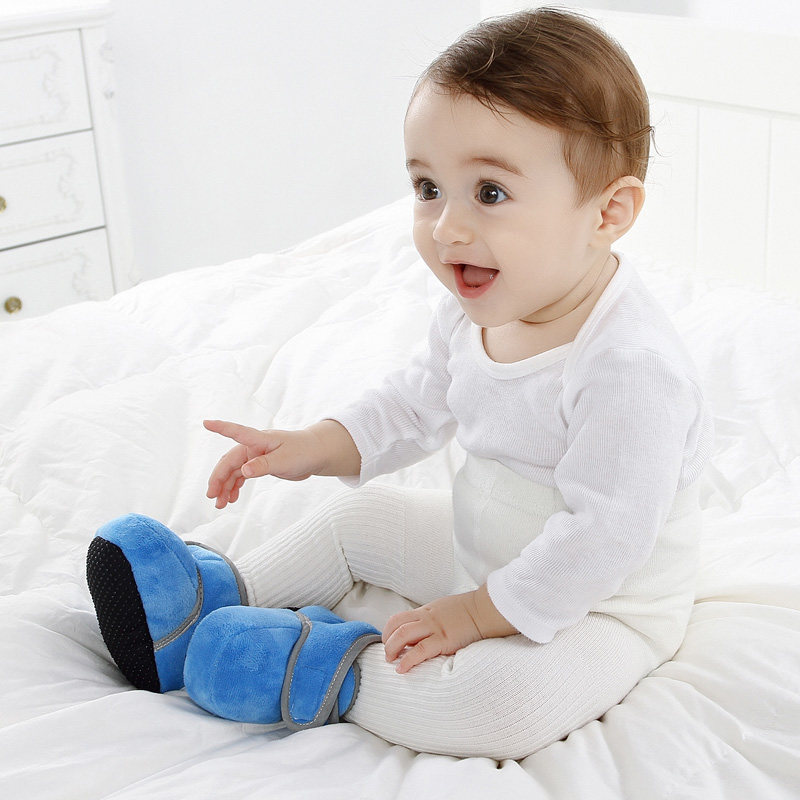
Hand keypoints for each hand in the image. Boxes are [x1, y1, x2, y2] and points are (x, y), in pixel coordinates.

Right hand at [204, 420, 326, 508]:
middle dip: (218, 478)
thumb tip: (244, 471)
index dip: (221, 428)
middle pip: (229, 461)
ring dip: (225, 486)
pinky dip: (235, 486)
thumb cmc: (303, 451)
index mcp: (259, 440)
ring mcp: (255, 456)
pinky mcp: (260, 465)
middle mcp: (254, 447)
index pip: (237, 432)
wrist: (316, 454)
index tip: (206, 423)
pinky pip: (242, 476)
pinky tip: (231, 498)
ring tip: (220, 503)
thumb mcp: (284, 460)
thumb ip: (263, 465)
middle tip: (212, 495)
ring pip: (234, 471)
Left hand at [382, 586, 517, 672]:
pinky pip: (420, 650)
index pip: (399, 618)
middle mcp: (426, 618)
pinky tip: (402, 669)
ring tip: (391, 661)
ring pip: (403, 635)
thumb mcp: (444, 610)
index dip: (388, 630)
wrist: (484, 611)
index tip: (388, 641)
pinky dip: (407, 660)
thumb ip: (431, 618)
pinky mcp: (443, 640)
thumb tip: (423, 631)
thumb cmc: (468, 612)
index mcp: (426, 611)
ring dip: (392, 649)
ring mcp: (434, 628)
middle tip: (387, 654)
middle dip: (387, 641)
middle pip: (396, 626)